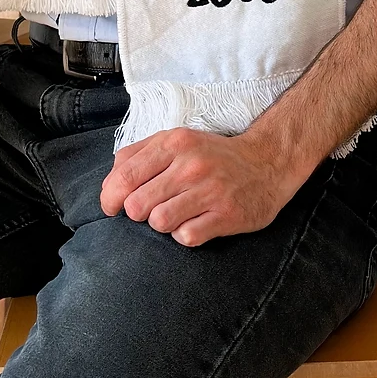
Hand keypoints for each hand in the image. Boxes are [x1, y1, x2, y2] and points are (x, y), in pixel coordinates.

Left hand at [98, 126, 314, 246]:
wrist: (267, 163)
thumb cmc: (213, 156)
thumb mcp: (176, 141)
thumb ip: (139, 154)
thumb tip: (111, 181)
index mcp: (174, 143)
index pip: (123, 177)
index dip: (109, 199)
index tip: (112, 208)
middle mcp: (191, 165)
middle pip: (137, 205)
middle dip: (137, 213)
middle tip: (150, 210)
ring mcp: (210, 190)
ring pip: (159, 222)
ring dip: (161, 224)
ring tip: (175, 215)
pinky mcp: (227, 215)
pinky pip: (187, 236)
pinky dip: (184, 235)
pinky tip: (194, 223)